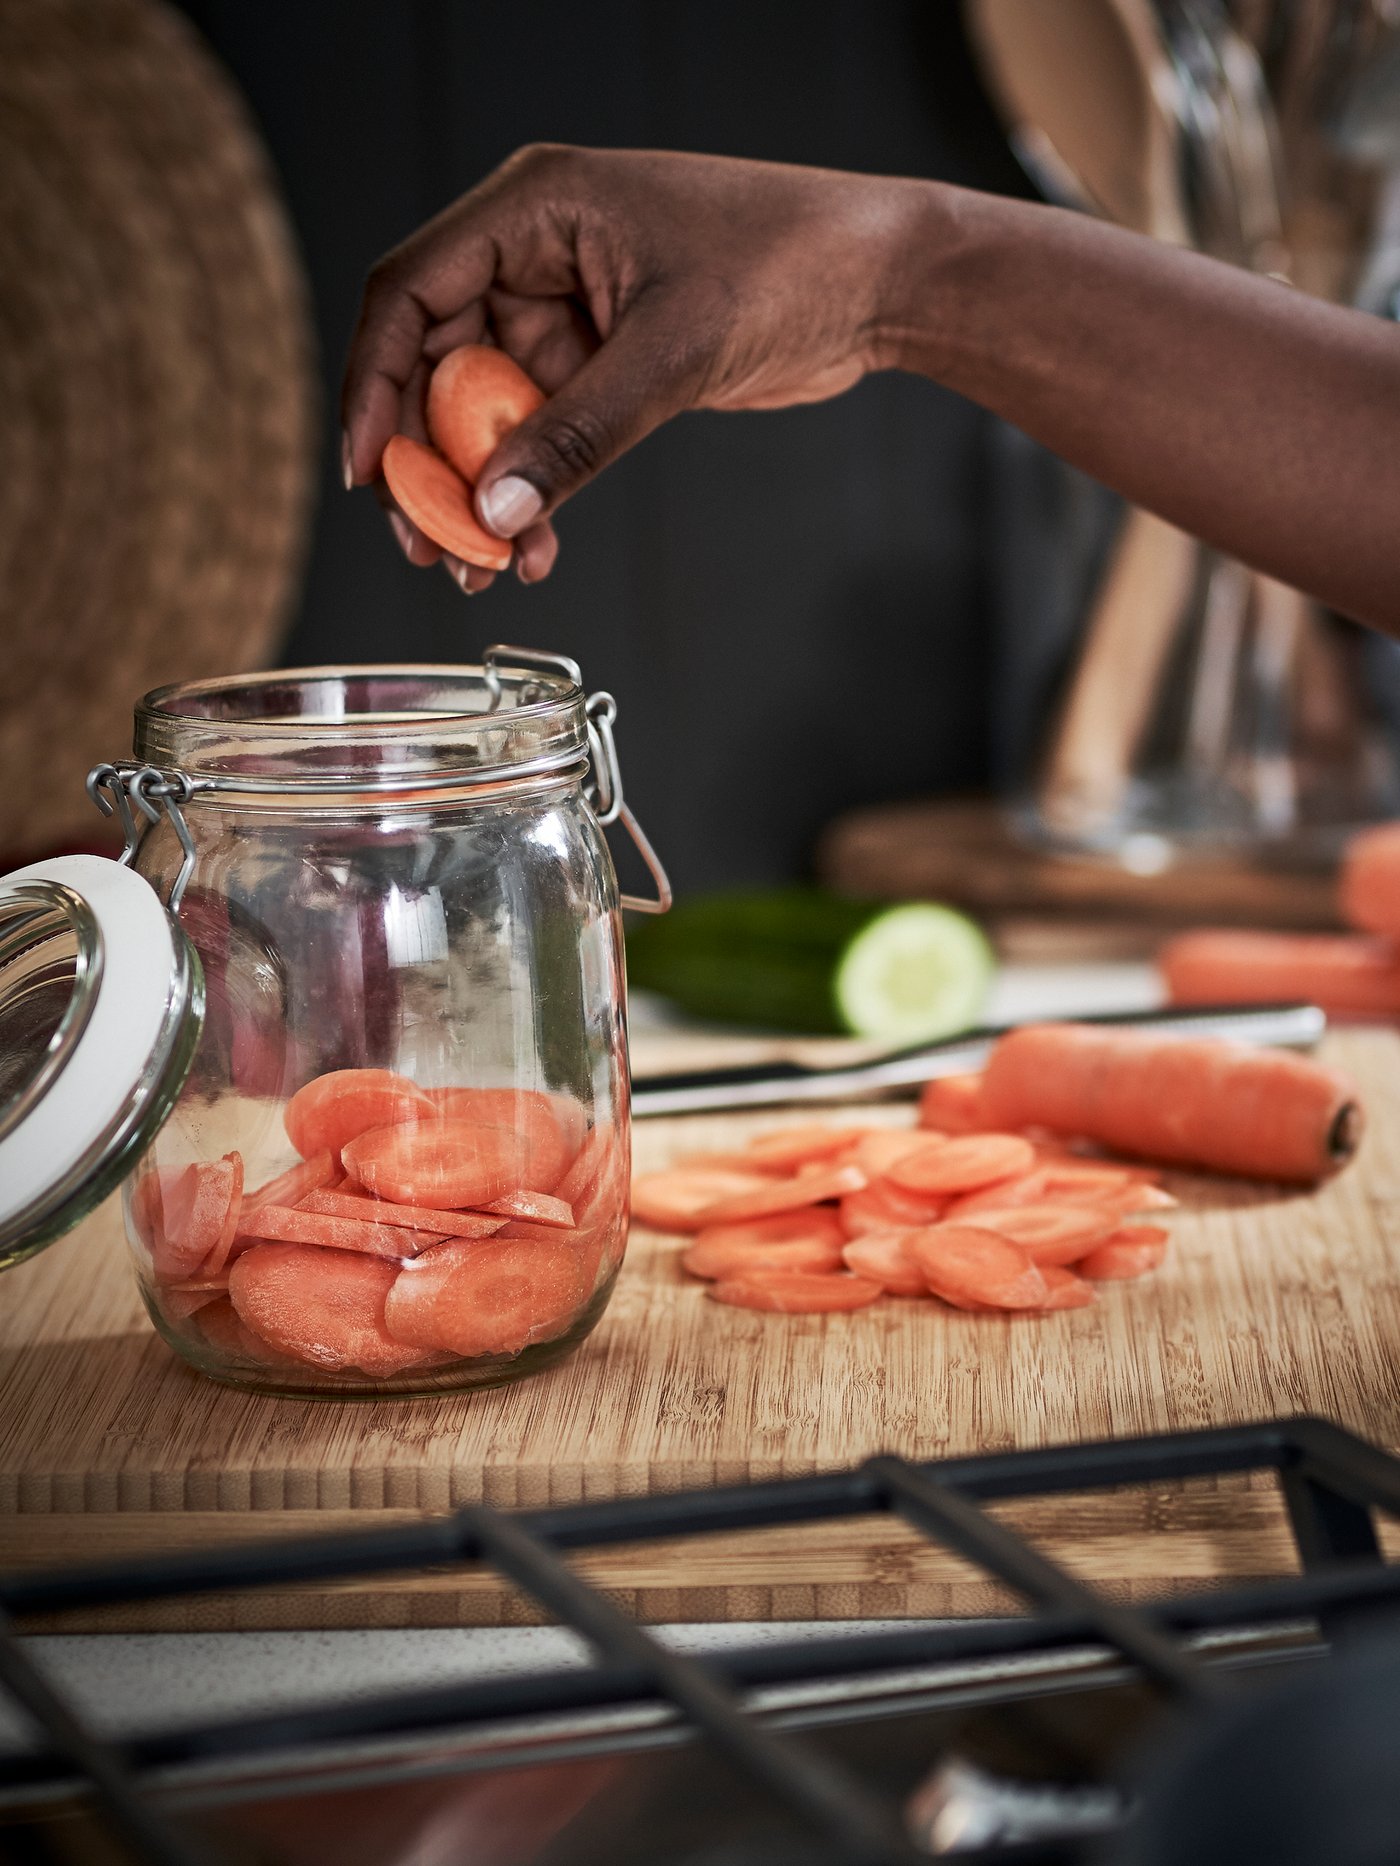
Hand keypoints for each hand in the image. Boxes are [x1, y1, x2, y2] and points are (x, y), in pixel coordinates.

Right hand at [342, 146, 913, 588]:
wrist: (879, 280)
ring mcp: (567, 310)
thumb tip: (493, 509)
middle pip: (437, 362)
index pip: (410, 291)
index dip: (374, 384)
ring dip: (480, 493)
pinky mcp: (601, 361)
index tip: (368, 471)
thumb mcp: (673, 352)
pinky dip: (533, 490)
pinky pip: (540, 434)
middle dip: (428, 462)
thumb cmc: (790, 264)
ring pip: (486, 412)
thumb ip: (579, 433)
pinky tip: (534, 545)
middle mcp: (536, 253)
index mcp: (535, 207)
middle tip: (430, 546)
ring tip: (482, 567)